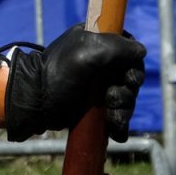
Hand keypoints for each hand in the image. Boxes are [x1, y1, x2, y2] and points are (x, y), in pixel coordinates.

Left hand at [5, 25, 146, 142]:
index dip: (133, 65)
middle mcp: (99, 62)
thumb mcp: (88, 52)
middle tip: (111, 99)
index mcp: (97, 42)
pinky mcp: (93, 106)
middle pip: (131, 77)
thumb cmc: (59, 75)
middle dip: (127, 92)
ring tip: (112, 119)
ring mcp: (97, 86)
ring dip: (123, 111)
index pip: (129, 50)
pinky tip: (115, 132)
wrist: (35, 104)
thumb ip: (118, 47)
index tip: (128, 78)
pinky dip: (119, 124)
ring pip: (126, 98)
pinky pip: (116, 115)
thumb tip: (141, 51)